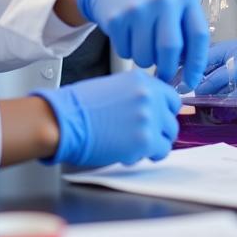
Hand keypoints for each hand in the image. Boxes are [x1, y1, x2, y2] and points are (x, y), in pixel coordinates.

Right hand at [33, 70, 180, 168]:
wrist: (65, 120)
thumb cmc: (79, 106)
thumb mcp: (113, 87)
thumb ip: (136, 95)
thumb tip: (149, 107)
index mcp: (141, 81)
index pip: (171, 96)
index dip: (164, 110)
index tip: (159, 117)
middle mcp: (150, 96)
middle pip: (171, 118)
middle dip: (159, 128)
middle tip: (144, 134)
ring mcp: (149, 118)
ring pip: (168, 137)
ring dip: (155, 143)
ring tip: (135, 144)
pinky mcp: (145, 141)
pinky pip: (159, 152)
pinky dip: (147, 155)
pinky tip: (129, 152)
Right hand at [77, 0, 208, 86]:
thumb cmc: (150, 1)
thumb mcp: (175, 7)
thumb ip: (186, 32)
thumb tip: (190, 72)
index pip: (199, 36)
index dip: (196, 64)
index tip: (191, 81)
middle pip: (170, 49)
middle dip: (168, 69)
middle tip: (164, 75)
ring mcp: (138, 7)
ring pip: (146, 56)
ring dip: (145, 61)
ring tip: (144, 47)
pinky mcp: (116, 17)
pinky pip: (125, 53)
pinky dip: (127, 53)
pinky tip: (128, 37)